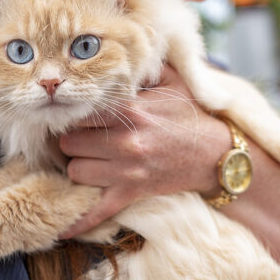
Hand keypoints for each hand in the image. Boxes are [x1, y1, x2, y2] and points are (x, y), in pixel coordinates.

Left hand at [58, 65, 227, 237]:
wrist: (218, 154)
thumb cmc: (192, 114)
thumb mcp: (170, 80)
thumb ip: (141, 65)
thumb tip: (115, 49)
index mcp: (130, 111)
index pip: (79, 113)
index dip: (73, 115)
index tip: (73, 115)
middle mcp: (125, 141)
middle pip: (69, 144)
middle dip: (71, 141)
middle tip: (79, 138)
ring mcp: (127, 171)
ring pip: (75, 173)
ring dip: (77, 167)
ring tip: (87, 160)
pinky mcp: (132, 194)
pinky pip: (96, 211)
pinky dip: (78, 222)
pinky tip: (60, 230)